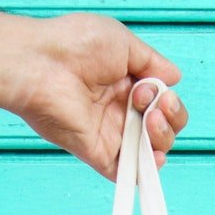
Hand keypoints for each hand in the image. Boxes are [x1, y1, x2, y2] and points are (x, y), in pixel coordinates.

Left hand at [7, 12, 188, 176]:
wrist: (40, 63)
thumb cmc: (73, 44)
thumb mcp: (123, 41)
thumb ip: (152, 61)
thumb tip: (174, 77)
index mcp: (125, 85)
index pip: (162, 102)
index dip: (167, 98)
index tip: (151, 86)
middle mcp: (119, 111)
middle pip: (163, 127)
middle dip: (172, 117)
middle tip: (154, 104)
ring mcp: (110, 134)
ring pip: (152, 150)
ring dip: (163, 137)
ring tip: (150, 120)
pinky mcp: (98, 153)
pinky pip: (128, 173)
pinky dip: (146, 172)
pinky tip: (154, 156)